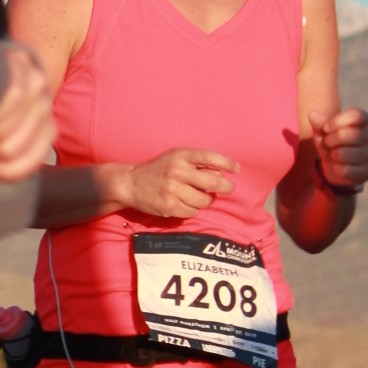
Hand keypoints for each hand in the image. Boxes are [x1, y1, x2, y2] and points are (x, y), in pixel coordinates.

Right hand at [119, 148, 237, 216]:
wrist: (131, 184)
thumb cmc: (158, 169)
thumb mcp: (175, 157)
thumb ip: (196, 161)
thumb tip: (223, 172)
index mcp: (180, 156)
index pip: (210, 157)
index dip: (227, 163)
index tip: (236, 169)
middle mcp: (177, 172)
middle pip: (213, 181)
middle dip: (225, 186)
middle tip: (228, 188)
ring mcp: (172, 191)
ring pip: (204, 199)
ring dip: (206, 199)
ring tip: (200, 196)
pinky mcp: (169, 207)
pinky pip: (193, 211)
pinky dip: (193, 209)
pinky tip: (186, 203)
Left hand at [310, 107, 367, 192]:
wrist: (335, 166)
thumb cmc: (331, 143)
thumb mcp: (323, 131)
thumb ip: (319, 122)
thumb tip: (312, 113)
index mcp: (365, 121)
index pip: (356, 115)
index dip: (336, 121)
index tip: (325, 128)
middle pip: (350, 134)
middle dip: (331, 140)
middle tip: (327, 143)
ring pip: (346, 154)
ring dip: (332, 155)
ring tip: (333, 155)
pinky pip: (347, 170)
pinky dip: (336, 169)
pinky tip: (337, 167)